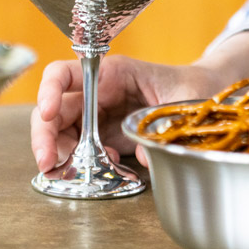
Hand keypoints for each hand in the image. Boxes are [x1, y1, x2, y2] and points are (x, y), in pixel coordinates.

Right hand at [31, 56, 217, 170]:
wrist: (204, 96)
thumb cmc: (194, 87)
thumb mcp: (184, 100)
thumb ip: (164, 126)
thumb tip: (143, 156)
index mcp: (113, 73)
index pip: (66, 73)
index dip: (49, 90)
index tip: (47, 112)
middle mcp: (97, 93)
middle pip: (55, 109)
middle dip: (44, 136)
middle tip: (47, 163)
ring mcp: (98, 115)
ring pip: (60, 132)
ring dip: (59, 154)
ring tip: (72, 174)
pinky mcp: (103, 135)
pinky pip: (78, 148)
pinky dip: (77, 163)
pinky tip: (94, 172)